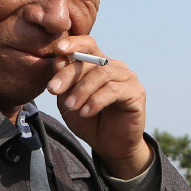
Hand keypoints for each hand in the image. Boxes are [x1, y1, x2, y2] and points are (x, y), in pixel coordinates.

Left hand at [46, 37, 151, 178]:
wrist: (111, 147)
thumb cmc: (90, 122)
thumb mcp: (69, 101)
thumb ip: (64, 82)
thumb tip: (59, 58)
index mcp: (98, 64)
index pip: (87, 44)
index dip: (73, 43)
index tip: (58, 50)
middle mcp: (115, 66)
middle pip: (90, 60)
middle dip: (68, 75)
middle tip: (53, 90)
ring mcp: (127, 78)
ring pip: (101, 74)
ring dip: (81, 90)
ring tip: (70, 106)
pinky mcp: (136, 92)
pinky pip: (113, 90)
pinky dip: (96, 101)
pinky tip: (85, 112)